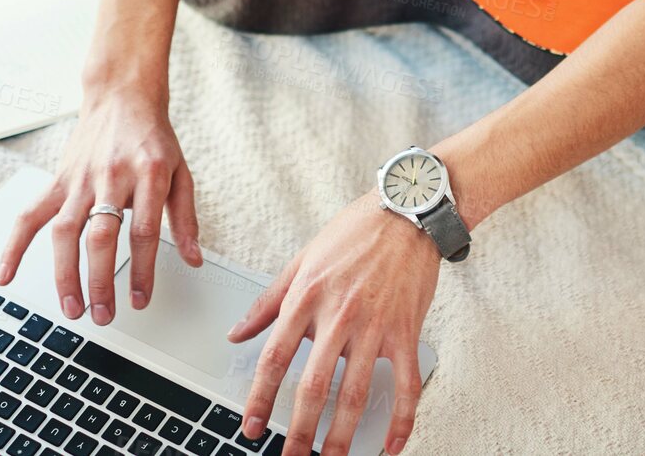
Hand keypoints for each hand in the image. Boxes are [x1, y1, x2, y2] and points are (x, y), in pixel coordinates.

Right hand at [0, 79, 202, 322]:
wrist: (122, 96)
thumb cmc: (152, 138)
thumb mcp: (181, 173)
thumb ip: (186, 218)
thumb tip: (193, 260)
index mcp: (149, 174)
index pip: (144, 232)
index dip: (142, 270)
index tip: (139, 300)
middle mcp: (112, 177)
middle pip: (101, 235)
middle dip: (100, 281)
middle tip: (103, 315)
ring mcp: (81, 178)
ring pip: (65, 230)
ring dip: (65, 273)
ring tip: (71, 308)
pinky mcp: (59, 179)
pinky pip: (31, 214)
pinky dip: (14, 245)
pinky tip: (6, 274)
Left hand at [228, 192, 438, 455]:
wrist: (408, 212)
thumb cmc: (356, 232)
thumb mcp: (301, 260)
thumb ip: (268, 301)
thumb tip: (236, 332)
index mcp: (308, 296)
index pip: (275, 357)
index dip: (260, 397)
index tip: (252, 426)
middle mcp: (340, 315)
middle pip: (313, 386)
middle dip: (299, 431)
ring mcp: (376, 326)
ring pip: (355, 394)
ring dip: (341, 435)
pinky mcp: (406, 332)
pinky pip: (406, 385)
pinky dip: (401, 421)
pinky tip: (390, 446)